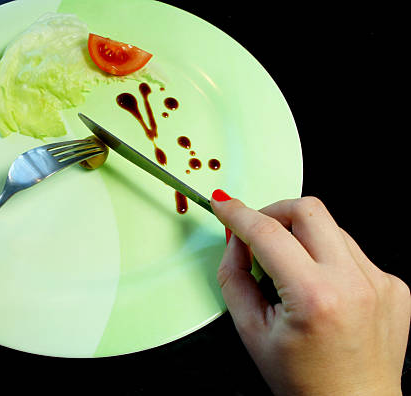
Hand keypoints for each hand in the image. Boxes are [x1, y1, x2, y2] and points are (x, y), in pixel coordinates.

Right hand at [211, 190, 409, 395]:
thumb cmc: (304, 381)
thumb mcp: (251, 330)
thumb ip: (234, 277)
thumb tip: (235, 240)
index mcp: (315, 298)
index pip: (268, 234)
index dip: (238, 214)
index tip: (225, 205)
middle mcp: (354, 283)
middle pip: (308, 210)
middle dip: (274, 212)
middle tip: (258, 232)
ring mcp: (380, 282)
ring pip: (330, 228)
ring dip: (302, 238)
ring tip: (291, 271)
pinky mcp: (393, 285)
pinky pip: (351, 251)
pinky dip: (327, 258)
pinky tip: (320, 288)